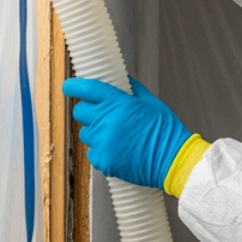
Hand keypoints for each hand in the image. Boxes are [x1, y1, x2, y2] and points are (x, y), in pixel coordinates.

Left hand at [63, 76, 193, 188]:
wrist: (172, 160)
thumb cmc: (166, 132)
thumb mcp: (152, 103)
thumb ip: (133, 89)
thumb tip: (123, 81)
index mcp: (118, 103)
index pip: (86, 89)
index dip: (73, 86)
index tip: (68, 87)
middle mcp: (106, 121)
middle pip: (80, 111)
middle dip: (88, 112)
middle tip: (102, 116)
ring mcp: (102, 141)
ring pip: (85, 133)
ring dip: (95, 133)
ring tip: (116, 137)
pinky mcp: (103, 160)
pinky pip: (92, 153)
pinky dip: (102, 152)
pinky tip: (119, 151)